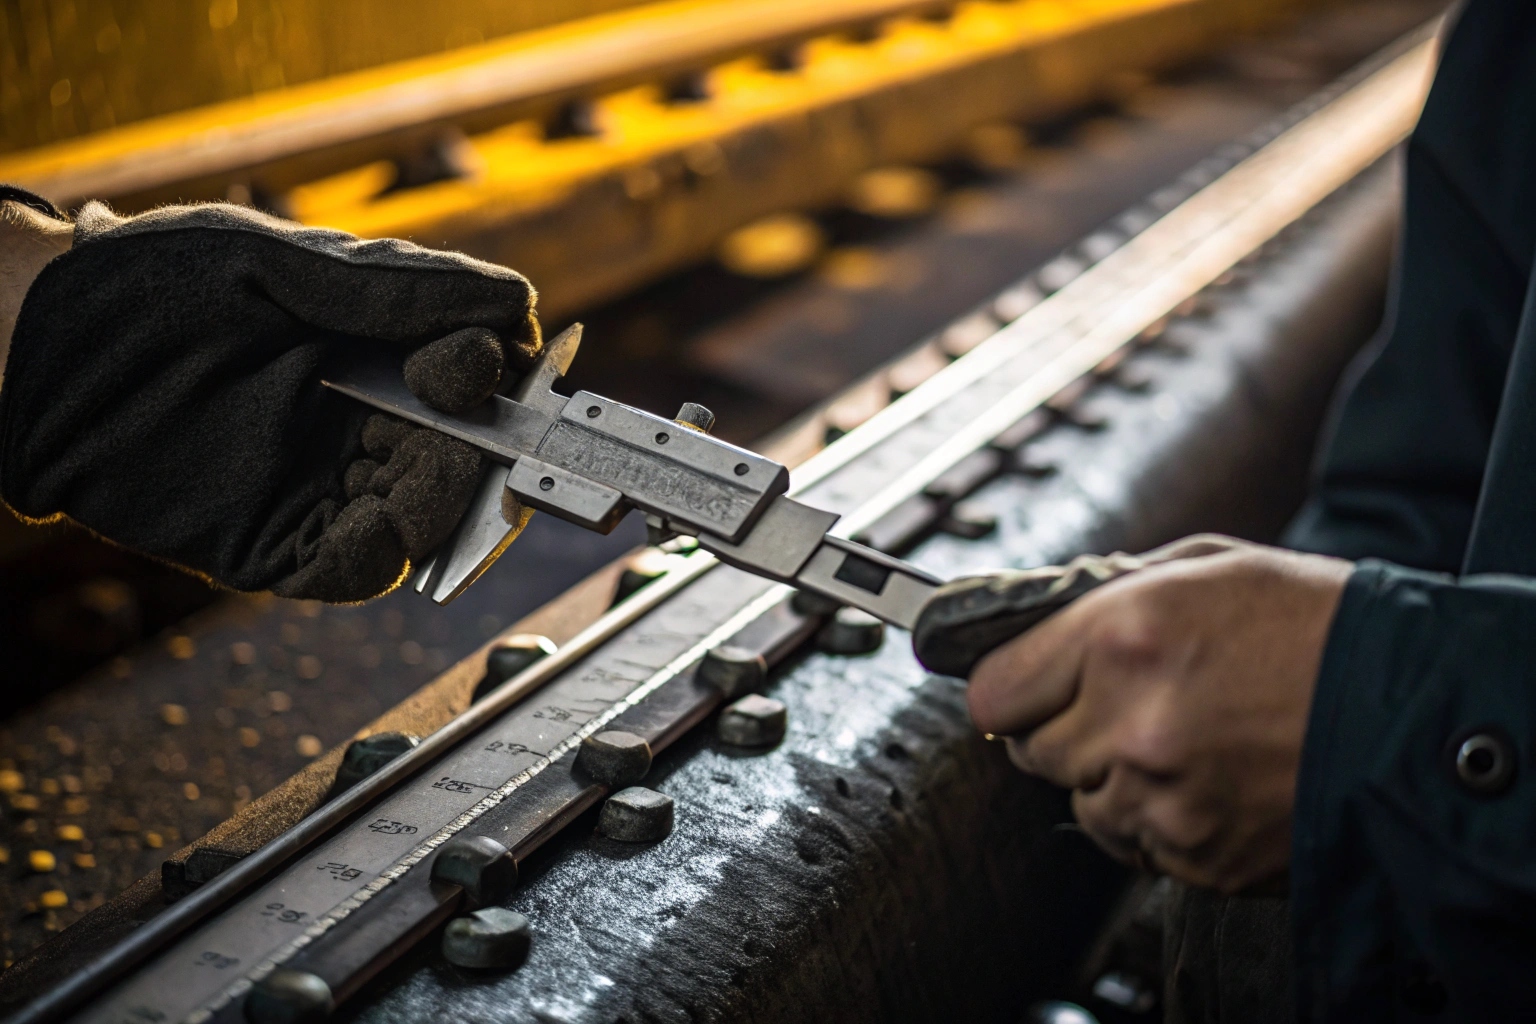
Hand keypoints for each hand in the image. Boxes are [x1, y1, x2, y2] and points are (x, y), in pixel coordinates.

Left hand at [0, 200, 540, 600]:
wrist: (34, 352)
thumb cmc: (149, 286)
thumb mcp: (285, 266)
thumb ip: (397, 289)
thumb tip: (512, 304)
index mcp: (366, 354)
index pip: (464, 381)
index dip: (488, 379)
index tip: (482, 369)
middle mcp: (351, 421)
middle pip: (455, 456)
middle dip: (479, 454)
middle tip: (483, 448)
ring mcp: (312, 484)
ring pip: (415, 516)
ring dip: (440, 509)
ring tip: (428, 491)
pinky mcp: (269, 542)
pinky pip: (345, 567)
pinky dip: (375, 560)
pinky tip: (381, 537)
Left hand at [967, 540, 1350, 890]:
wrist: (1416, 713)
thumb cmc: (1319, 627)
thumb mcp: (1209, 568)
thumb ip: (1109, 591)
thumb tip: (1037, 611)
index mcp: (1122, 636)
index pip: (993, 688)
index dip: (1008, 684)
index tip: (1023, 681)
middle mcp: (1129, 722)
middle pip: (1028, 748)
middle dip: (1059, 725)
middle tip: (1114, 704)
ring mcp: (1161, 797)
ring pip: (1078, 799)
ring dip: (1107, 775)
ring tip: (1179, 739)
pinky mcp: (1195, 854)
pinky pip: (1133, 841)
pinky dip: (1153, 817)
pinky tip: (1205, 778)